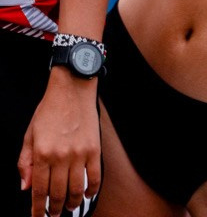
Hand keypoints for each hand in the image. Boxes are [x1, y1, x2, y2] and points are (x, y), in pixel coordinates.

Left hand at [19, 70, 101, 216]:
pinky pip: (95, 177)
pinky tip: (87, 194)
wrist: (72, 87)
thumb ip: (25, 162)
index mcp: (42, 153)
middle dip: (55, 210)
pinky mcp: (94, 149)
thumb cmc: (50, 109)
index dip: (38, 209)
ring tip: (70, 207)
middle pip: (58, 194)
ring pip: (76, 190)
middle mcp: (60, 156)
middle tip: (54, 214)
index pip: (39, 191)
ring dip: (72, 203)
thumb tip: (26, 187)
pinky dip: (92, 190)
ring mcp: (79, 153)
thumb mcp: (30, 134)